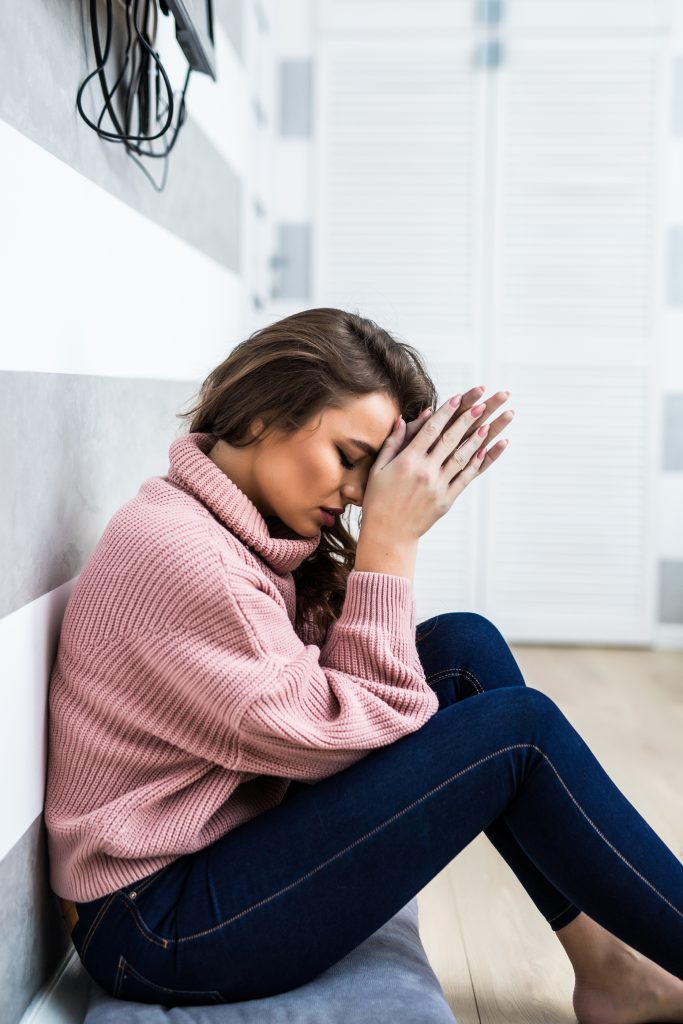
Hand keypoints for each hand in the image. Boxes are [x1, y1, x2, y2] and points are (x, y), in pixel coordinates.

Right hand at [362, 386, 513, 541]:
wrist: (388, 534)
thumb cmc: (379, 499)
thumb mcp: (378, 469)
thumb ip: (392, 443)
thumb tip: (403, 420)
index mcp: (407, 462)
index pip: (430, 430)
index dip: (445, 412)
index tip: (458, 398)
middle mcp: (425, 472)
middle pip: (449, 440)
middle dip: (467, 420)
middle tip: (482, 405)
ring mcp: (438, 487)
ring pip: (462, 457)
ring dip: (477, 439)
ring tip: (489, 424)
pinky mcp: (447, 500)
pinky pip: (465, 478)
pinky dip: (477, 463)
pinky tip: (486, 451)